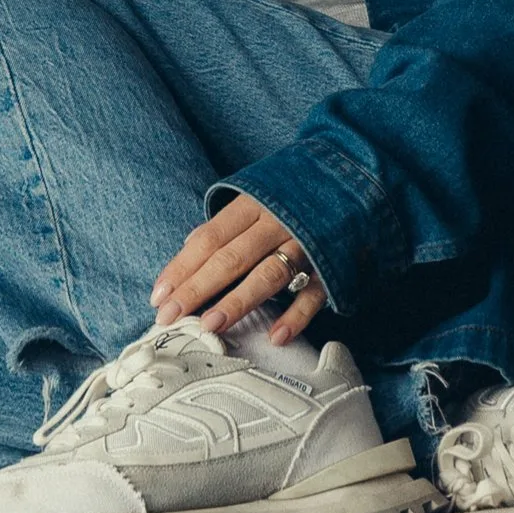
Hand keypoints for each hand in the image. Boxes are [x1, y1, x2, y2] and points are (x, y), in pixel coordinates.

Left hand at [151, 197, 324, 341]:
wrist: (354, 175)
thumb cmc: (294, 193)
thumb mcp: (258, 195)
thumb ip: (226, 224)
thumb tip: (189, 249)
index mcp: (255, 204)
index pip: (210, 239)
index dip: (182, 268)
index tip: (158, 296)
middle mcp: (278, 222)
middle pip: (231, 258)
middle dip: (198, 289)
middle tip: (170, 317)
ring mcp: (307, 243)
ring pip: (268, 274)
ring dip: (238, 301)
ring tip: (210, 325)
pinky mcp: (333, 264)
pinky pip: (314, 293)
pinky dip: (296, 315)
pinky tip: (275, 337)